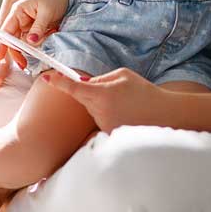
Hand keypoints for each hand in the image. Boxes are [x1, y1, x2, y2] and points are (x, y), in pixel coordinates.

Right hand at [0, 0, 71, 67]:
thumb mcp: (47, 12)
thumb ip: (38, 28)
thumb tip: (30, 42)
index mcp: (18, 12)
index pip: (6, 31)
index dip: (2, 44)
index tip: (0, 57)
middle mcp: (20, 19)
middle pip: (13, 40)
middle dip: (17, 52)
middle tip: (24, 64)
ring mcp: (29, 26)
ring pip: (24, 44)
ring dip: (30, 50)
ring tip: (41, 51)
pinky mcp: (37, 31)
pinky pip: (34, 43)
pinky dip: (39, 46)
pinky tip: (47, 44)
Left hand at [40, 67, 162, 132]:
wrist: (165, 116)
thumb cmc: (145, 92)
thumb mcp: (123, 76)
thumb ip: (100, 78)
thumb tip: (84, 84)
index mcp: (101, 94)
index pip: (73, 87)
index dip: (57, 82)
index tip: (45, 77)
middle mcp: (99, 112)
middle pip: (83, 99)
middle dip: (91, 92)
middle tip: (115, 93)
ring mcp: (103, 126)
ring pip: (92, 110)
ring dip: (102, 105)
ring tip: (126, 105)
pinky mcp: (108, 136)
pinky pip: (101, 121)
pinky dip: (110, 116)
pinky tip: (126, 115)